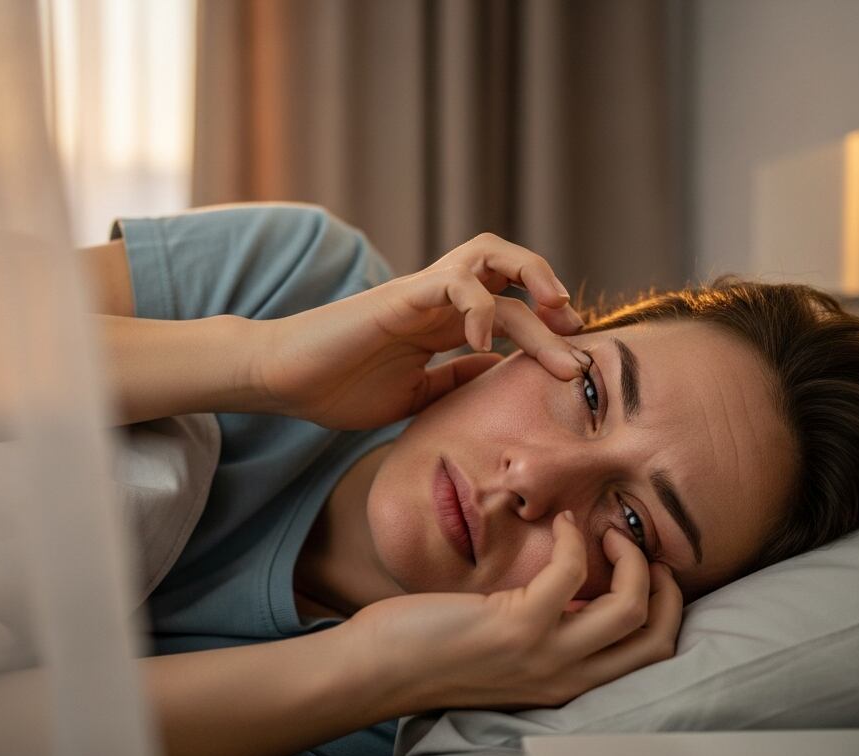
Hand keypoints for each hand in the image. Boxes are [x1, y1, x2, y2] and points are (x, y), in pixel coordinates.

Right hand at [254, 233, 588, 429]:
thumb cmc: (337, 388)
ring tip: (556, 313)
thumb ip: (456, 382)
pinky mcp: (400, 296)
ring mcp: (420, 294)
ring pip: (490, 257)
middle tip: (577, 327)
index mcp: (443, 324)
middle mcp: (438, 301)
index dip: (548, 328)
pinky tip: (481, 345)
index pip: (509, 306)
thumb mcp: (414, 396)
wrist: (282, 380)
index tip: (575, 362)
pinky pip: (453, 282)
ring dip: (532, 275)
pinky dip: (478, 307)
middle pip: (508, 265)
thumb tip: (501, 377)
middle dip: (550, 286)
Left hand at [343, 512, 683, 713]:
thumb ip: (551, 632)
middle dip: (665, 585)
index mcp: (569, 682)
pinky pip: (571, 573)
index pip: (651, 656)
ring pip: (630, 609)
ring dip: (630, 559)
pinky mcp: (517, 627)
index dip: (666, 607)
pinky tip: (559, 524)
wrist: (381, 670)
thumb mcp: (512, 651)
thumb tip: (579, 592)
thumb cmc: (436, 651)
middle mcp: (566, 677)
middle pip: (657, 638)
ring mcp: (545, 655)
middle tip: (635, 549)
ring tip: (606, 533)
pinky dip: (573, 539)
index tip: (645, 569)